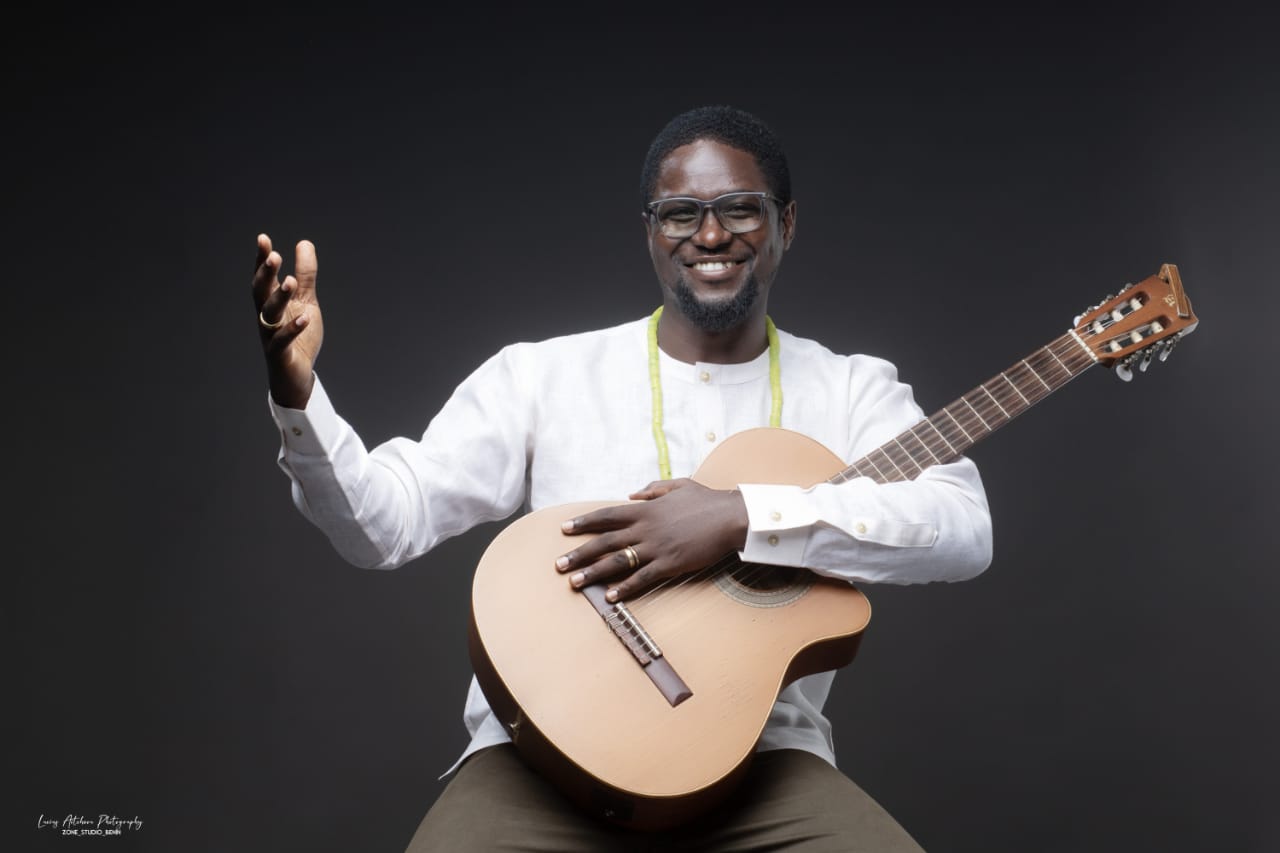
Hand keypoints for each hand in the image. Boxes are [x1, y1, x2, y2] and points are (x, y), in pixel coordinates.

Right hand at [252, 234, 323, 408]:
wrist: (296, 376)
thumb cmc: (298, 337)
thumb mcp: (306, 301)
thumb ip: (305, 276)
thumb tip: (304, 243)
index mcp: (271, 303)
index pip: (264, 278)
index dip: (261, 259)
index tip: (263, 238)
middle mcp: (267, 317)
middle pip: (261, 292)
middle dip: (266, 274)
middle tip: (274, 256)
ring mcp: (270, 336)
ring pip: (270, 314)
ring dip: (280, 297)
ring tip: (290, 282)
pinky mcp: (279, 354)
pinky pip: (282, 341)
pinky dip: (292, 329)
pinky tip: (304, 317)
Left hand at [555, 479, 748, 602]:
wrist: (731, 516)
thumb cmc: (707, 500)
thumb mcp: (678, 485)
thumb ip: (652, 490)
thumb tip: (632, 494)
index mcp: (645, 510)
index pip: (606, 515)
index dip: (583, 522)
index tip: (564, 528)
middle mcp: (645, 528)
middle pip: (604, 541)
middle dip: (579, 553)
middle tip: (558, 565)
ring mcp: (657, 547)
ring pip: (618, 561)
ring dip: (594, 572)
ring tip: (575, 582)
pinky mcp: (670, 563)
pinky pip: (643, 578)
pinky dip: (626, 588)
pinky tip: (611, 596)